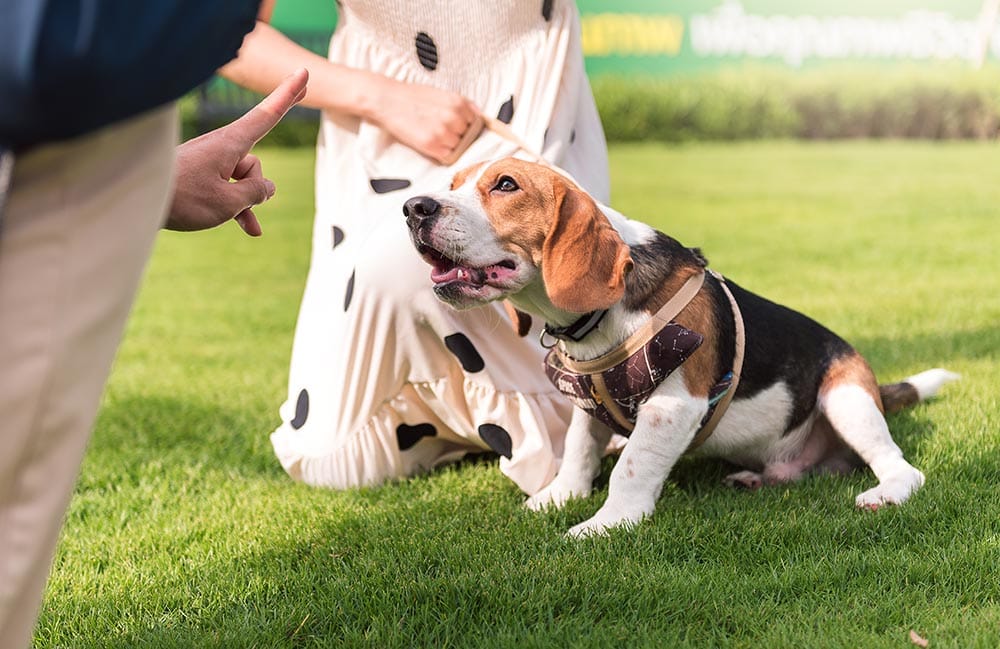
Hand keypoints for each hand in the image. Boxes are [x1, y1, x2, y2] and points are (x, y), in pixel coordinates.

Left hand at [166, 68, 308, 234]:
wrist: (134, 201)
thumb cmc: (181, 198)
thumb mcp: (228, 202)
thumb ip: (256, 193)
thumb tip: (268, 187)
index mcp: (230, 144)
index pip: (268, 115)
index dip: (288, 95)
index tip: (304, 72)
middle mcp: (221, 147)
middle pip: (254, 165)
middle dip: (254, 188)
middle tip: (235, 204)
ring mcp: (209, 161)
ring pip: (241, 181)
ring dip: (243, 203)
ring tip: (238, 224)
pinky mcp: (199, 174)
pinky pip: (227, 188)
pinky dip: (237, 206)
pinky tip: (250, 229)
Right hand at [365, 77, 480, 163]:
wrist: (388, 100)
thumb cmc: (413, 96)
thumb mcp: (442, 93)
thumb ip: (463, 104)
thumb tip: (479, 115)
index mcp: (458, 103)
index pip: (476, 122)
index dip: (466, 126)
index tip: (458, 127)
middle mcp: (453, 118)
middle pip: (468, 136)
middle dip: (458, 135)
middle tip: (441, 130)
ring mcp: (443, 133)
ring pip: (459, 147)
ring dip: (450, 145)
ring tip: (434, 135)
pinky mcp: (432, 145)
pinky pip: (448, 156)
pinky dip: (442, 153)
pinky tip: (432, 143)